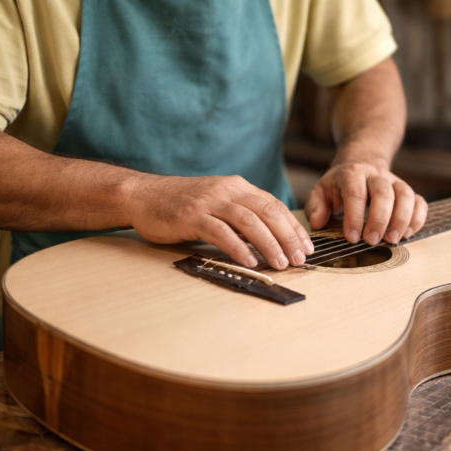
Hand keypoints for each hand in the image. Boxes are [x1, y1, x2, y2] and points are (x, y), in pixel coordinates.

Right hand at [129, 175, 313, 269]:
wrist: (144, 196)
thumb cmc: (182, 205)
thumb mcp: (218, 203)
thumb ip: (241, 214)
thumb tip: (271, 238)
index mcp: (237, 187)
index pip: (274, 205)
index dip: (293, 226)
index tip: (306, 246)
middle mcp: (227, 190)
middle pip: (267, 212)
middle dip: (287, 237)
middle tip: (299, 258)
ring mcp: (209, 202)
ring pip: (248, 221)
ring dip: (268, 244)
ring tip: (280, 263)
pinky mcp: (191, 216)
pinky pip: (221, 232)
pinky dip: (238, 248)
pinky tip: (250, 261)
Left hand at [305, 162, 426, 244]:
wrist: (360, 166)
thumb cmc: (338, 186)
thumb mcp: (321, 192)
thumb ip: (316, 207)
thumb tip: (318, 223)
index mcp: (352, 174)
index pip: (356, 193)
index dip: (354, 216)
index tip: (352, 238)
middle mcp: (375, 175)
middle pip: (384, 192)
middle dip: (379, 219)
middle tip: (372, 241)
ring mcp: (394, 181)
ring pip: (405, 195)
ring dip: (401, 220)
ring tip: (392, 240)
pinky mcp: (406, 191)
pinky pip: (419, 202)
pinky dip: (417, 219)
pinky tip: (407, 234)